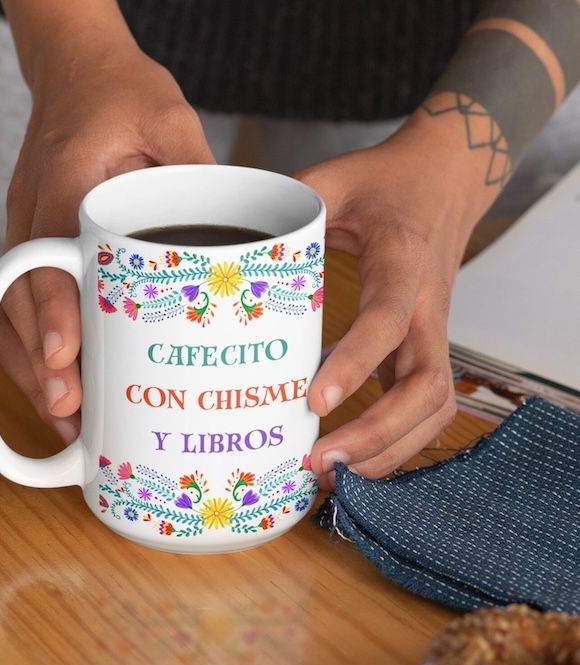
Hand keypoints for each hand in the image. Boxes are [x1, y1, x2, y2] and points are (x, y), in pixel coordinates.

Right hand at [0, 44, 213, 442]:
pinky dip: (34, 346)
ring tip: (65, 420)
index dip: (52, 309)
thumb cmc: (122, 92)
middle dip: (39, 362)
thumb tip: (234, 241)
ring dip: (32, 367)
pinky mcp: (35, 241)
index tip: (65, 358)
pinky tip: (61, 381)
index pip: (46, 253)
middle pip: (18, 298)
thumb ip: (196, 172)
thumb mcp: (171, 118)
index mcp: (64, 181)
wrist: (77, 71)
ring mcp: (26, 229)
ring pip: (11, 309)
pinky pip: (22, 302)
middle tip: (70, 414)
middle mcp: (32, 212)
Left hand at [297, 117, 494, 482]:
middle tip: (319, 462)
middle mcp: (428, 307)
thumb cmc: (388, 182)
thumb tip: (229, 241)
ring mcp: (434, 331)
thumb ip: (287, 207)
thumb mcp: (334, 179)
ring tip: (333, 474)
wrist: (446, 180)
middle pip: (426, 388)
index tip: (313, 402)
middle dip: (377, 434)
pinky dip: (397, 441)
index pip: (388, 322)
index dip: (355, 365)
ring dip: (390, 449)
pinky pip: (426, 405)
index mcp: (403, 262)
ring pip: (434, 407)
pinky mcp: (427, 345)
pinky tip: (354, 456)